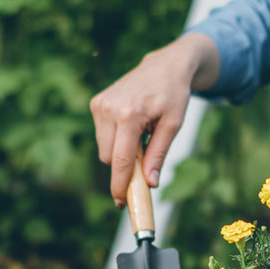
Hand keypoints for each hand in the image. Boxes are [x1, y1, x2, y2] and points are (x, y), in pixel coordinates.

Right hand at [90, 33, 219, 206]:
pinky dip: (116, 138)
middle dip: (124, 166)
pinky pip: (102, 135)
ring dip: (120, 151)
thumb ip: (159, 154)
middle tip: (144, 161)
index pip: (120, 160)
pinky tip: (132, 125)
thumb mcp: (173, 125)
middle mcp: (109, 109)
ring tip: (141, 134)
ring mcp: (100, 104)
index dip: (119, 185)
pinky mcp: (96, 103)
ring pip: (104, 148)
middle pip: (109, 158)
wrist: (165, 66)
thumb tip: (150, 183)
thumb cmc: (173, 95)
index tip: (121, 202)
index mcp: (129, 115)